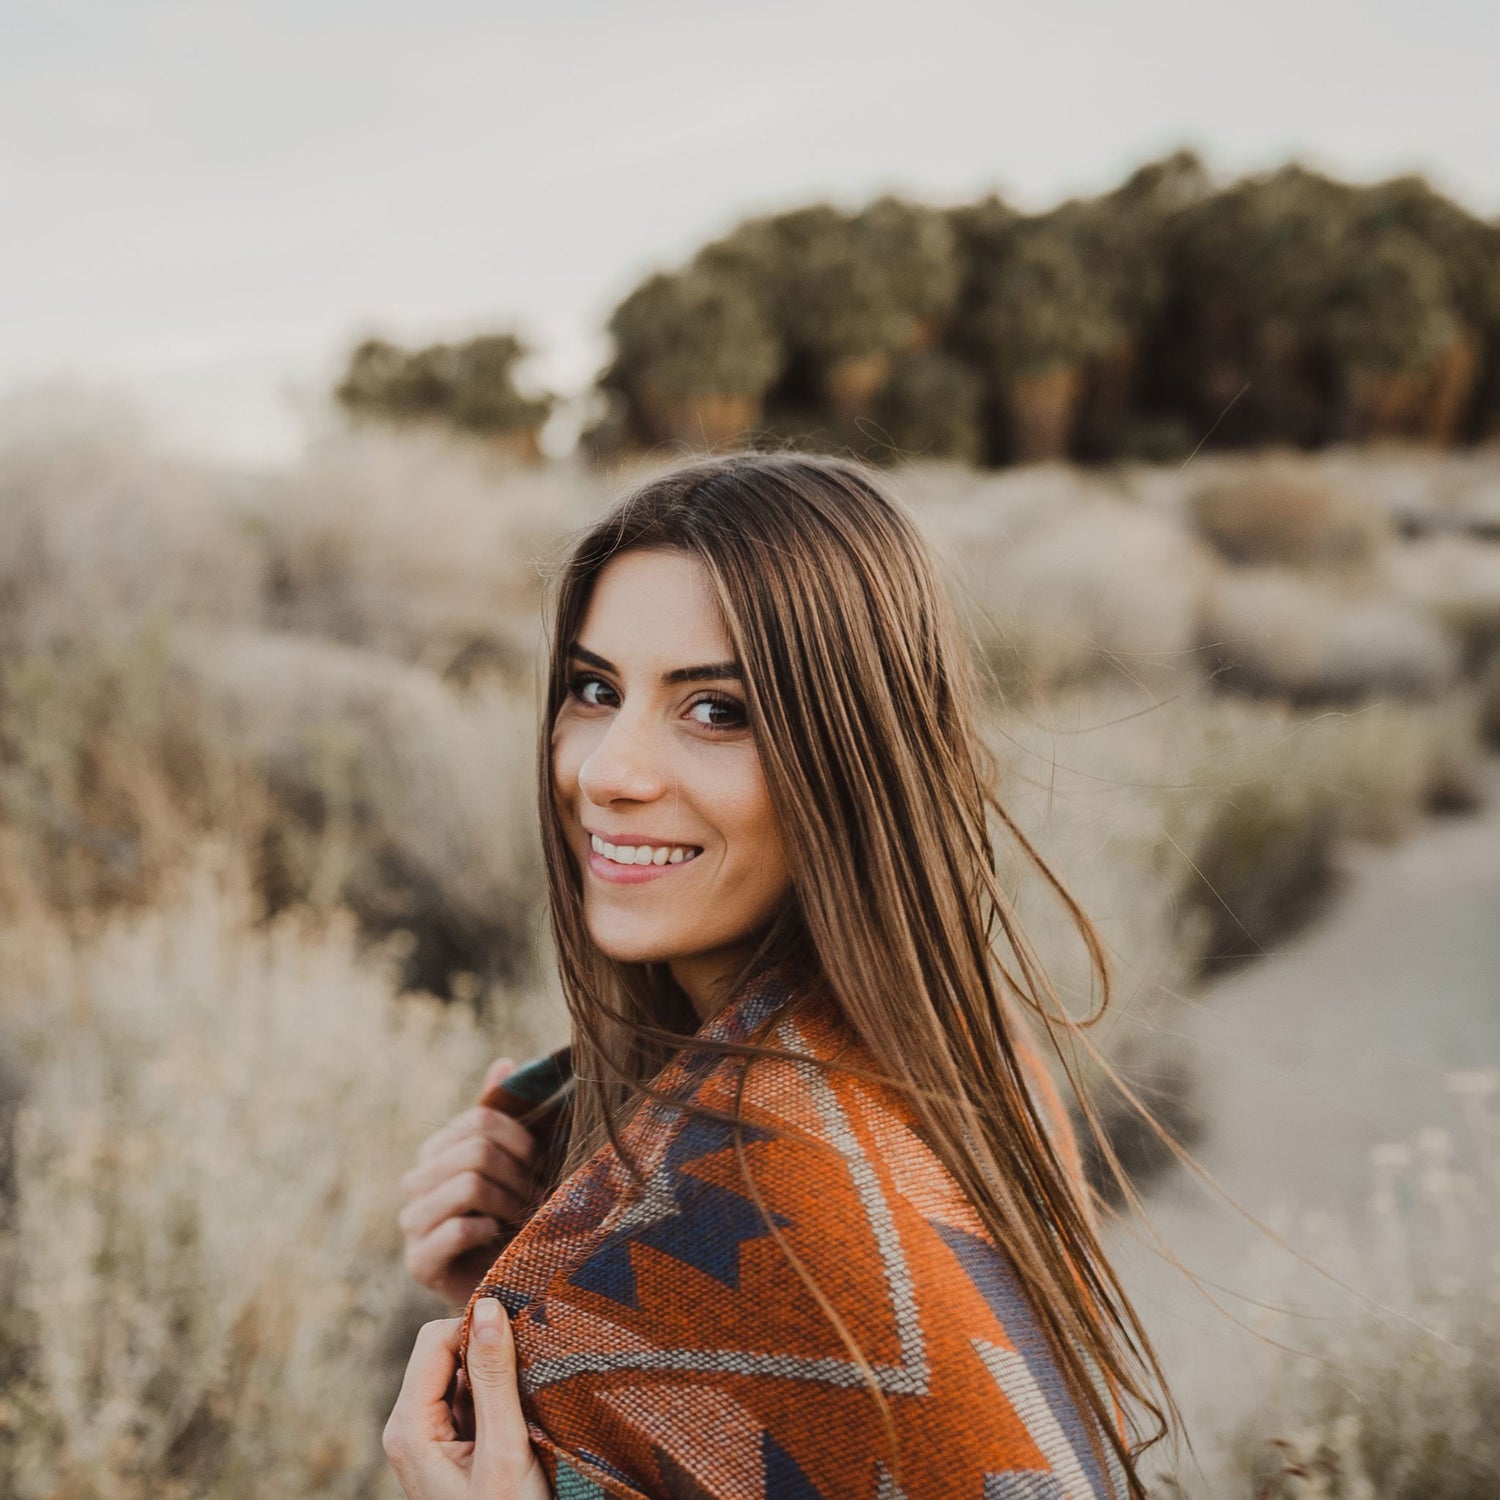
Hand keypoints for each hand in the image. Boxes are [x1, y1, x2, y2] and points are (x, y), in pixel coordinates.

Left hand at [383, 1301, 552, 1499]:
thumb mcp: (504, 1449)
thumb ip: (494, 1377)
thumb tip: (489, 1306)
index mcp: (408, 1427)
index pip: (435, 1339)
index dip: (478, 1330)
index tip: (523, 1339)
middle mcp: (409, 1426)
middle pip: (444, 1349)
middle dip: (486, 1350)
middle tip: (529, 1370)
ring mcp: (428, 1435)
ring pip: (460, 1370)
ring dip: (495, 1372)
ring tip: (527, 1396)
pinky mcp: (450, 1443)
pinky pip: (470, 1394)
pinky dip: (497, 1391)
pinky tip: (521, 1411)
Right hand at [402, 1057, 543, 1306]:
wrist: (502, 1284)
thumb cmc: (511, 1218)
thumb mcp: (512, 1163)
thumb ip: (502, 1114)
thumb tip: (504, 1062)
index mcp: (437, 1151)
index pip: (480, 1121)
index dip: (520, 1139)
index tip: (539, 1162)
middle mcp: (416, 1182)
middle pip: (476, 1152)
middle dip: (518, 1175)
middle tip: (536, 1197)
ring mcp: (412, 1222)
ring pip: (468, 1185)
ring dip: (508, 1202)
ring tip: (522, 1218)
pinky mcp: (418, 1261)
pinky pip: (455, 1229)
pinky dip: (486, 1230)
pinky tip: (498, 1238)